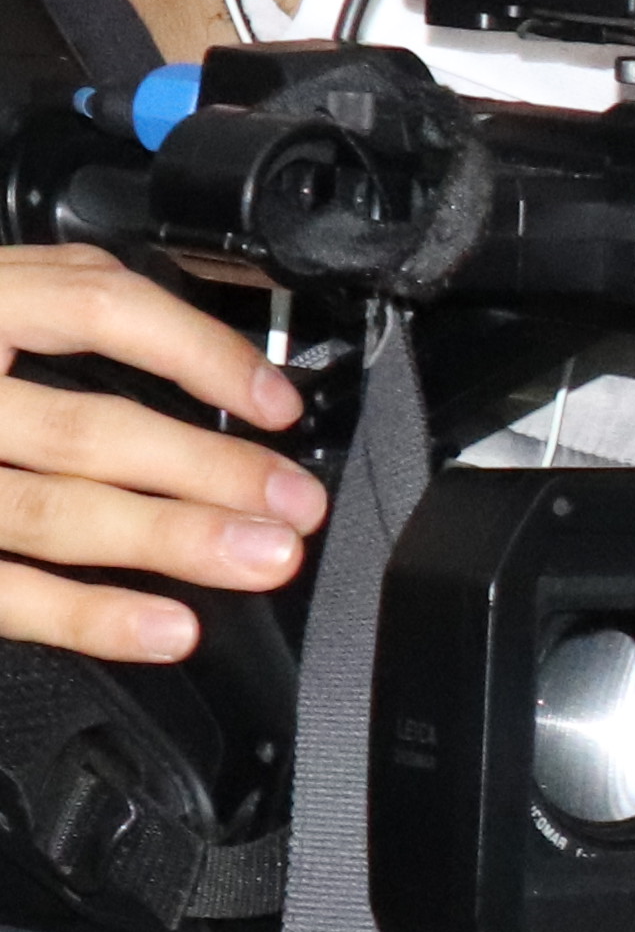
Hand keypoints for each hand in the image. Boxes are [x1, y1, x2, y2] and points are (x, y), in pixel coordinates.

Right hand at [0, 250, 313, 661]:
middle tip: (293, 503)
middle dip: (204, 470)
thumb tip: (205, 360)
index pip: (93, 304)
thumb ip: (55, 305)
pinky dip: (86, 615)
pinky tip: (165, 627)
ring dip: (165, 540)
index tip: (275, 401)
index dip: (199, 352)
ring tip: (261, 558)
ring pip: (44, 510)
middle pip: (82, 426)